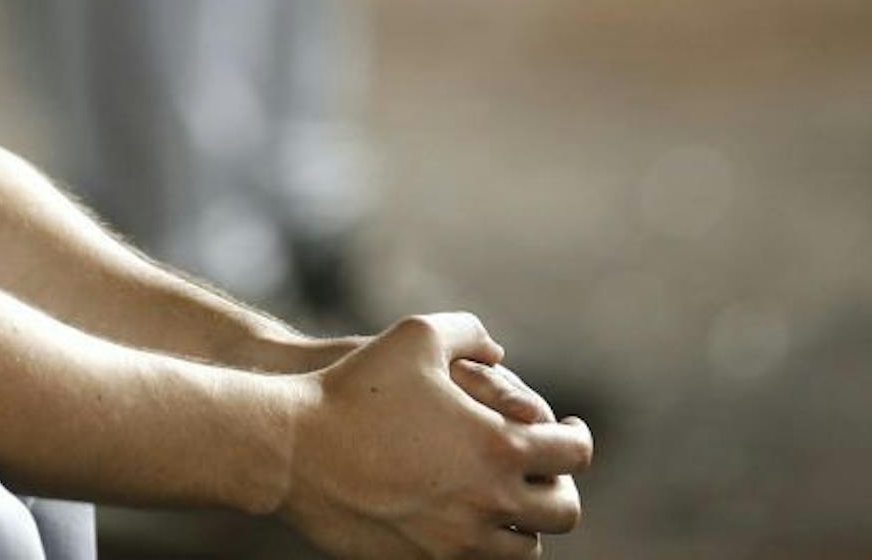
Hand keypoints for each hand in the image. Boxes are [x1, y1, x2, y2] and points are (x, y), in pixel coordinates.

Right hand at [276, 313, 591, 557]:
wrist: (293, 450)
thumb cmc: (354, 388)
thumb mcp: (415, 336)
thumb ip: (469, 333)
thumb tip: (500, 353)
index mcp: (498, 446)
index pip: (573, 455)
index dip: (578, 438)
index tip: (569, 431)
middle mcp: (489, 502)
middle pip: (563, 512)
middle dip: (560, 486)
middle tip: (543, 469)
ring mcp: (458, 543)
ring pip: (525, 548)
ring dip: (524, 520)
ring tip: (505, 495)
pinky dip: (484, 543)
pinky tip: (464, 513)